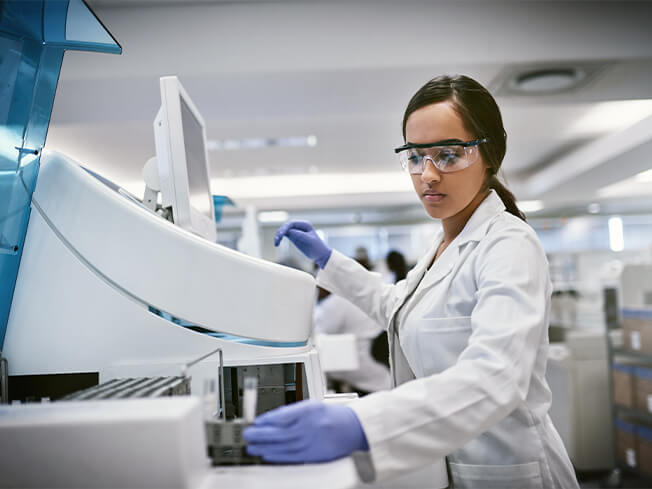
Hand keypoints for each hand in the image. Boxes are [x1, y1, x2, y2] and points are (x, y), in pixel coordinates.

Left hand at [243, 400, 368, 462]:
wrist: (352, 427)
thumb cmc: (332, 415)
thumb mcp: (311, 405)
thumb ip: (292, 412)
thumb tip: (271, 419)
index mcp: (308, 411)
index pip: (282, 416)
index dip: (266, 420)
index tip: (255, 422)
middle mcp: (309, 427)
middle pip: (279, 432)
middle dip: (260, 434)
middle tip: (247, 434)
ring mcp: (311, 442)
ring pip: (282, 446)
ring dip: (265, 447)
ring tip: (252, 446)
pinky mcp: (313, 455)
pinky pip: (291, 456)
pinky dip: (277, 456)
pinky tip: (267, 455)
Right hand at [274, 220, 331, 268]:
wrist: (320, 255)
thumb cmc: (317, 247)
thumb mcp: (308, 241)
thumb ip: (299, 235)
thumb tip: (288, 231)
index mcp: (305, 225)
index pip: (291, 224)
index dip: (284, 228)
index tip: (281, 235)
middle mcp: (300, 226)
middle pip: (286, 227)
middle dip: (280, 232)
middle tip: (277, 240)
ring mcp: (296, 231)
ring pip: (284, 231)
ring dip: (279, 235)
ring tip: (276, 243)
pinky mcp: (294, 237)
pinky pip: (285, 235)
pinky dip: (280, 238)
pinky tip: (277, 243)